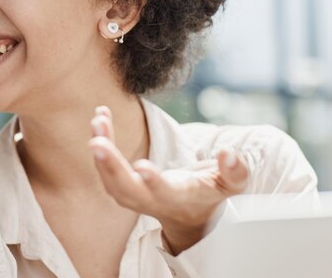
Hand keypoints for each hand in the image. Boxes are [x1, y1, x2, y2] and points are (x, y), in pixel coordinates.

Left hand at [88, 106, 248, 254]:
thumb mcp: (230, 185)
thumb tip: (229, 154)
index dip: (153, 182)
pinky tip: (100, 117)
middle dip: (111, 166)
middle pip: (127, 190)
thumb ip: (234, 171)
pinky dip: (101, 141)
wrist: (189, 214)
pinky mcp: (122, 185)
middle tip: (97, 142)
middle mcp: (152, 200)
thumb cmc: (210, 193)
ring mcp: (134, 196)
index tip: (142, 166)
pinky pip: (106, 166)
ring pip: (111, 180)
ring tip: (98, 121)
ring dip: (101, 152)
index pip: (164, 194)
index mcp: (179, 198)